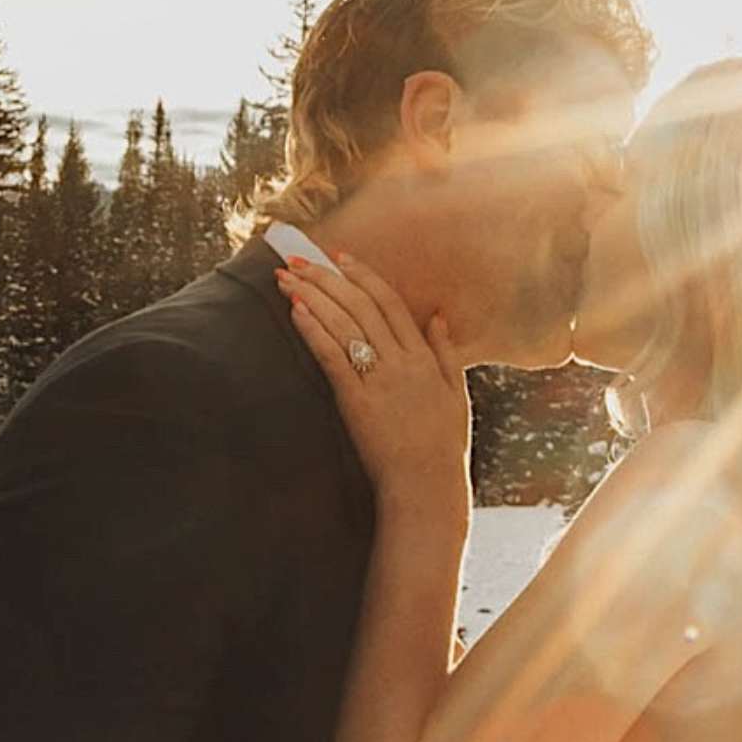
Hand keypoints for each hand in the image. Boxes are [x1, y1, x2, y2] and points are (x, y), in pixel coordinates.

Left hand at [279, 243, 471, 508]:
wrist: (427, 484)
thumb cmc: (441, 446)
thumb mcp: (456, 394)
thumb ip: (447, 352)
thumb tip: (438, 316)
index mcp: (424, 357)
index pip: (390, 303)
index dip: (363, 276)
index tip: (339, 257)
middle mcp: (402, 360)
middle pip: (360, 305)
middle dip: (326, 278)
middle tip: (298, 259)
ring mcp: (380, 379)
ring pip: (344, 324)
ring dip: (312, 296)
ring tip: (286, 278)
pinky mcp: (357, 400)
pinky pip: (333, 356)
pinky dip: (314, 330)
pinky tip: (296, 311)